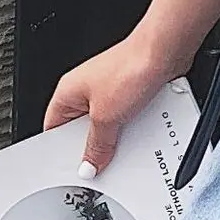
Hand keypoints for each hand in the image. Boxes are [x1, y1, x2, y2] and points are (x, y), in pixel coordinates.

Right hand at [44, 35, 176, 175]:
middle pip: (82, 129)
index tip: (72, 169)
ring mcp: (109, 89)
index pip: (54, 129)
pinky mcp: (131, 90)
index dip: (61, 152)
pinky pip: (126, 116)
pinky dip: (132, 125)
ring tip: (125, 143)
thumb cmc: (130, 67)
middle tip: (101, 161)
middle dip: (93, 145)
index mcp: (67, 93)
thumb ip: (97, 144)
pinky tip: (141, 131)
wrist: (165, 49)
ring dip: (117, 135)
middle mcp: (86, 89)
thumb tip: (89, 164)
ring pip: (107, 124)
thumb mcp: (107, 117)